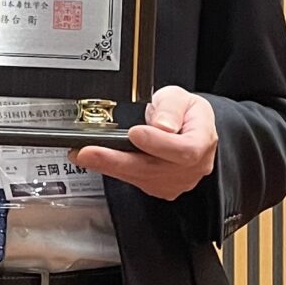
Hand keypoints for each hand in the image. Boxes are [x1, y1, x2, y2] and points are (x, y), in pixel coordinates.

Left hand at [72, 86, 217, 199]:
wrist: (186, 126)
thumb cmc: (184, 112)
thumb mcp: (179, 96)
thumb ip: (171, 107)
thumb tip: (162, 125)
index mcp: (203, 141)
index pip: (184, 150)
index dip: (158, 144)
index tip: (135, 133)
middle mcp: (192, 168)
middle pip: (154, 169)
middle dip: (116, 160)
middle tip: (87, 152)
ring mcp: (175, 181)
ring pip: (140, 177)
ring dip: (108, 166)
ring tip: (82, 154)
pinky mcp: (158, 188)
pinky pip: (134, 181)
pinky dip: (113, 170)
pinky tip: (94, 160)